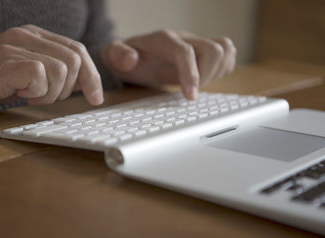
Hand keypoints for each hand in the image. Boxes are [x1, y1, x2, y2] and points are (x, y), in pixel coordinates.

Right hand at [0, 25, 103, 117]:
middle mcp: (27, 36)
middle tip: (47, 97)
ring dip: (51, 93)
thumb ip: (53, 70)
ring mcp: (16, 46)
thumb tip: (84, 83)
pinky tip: (22, 94)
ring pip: (61, 70)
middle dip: (71, 87)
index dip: (92, 76)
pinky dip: (37, 93)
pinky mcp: (7, 62)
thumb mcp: (27, 72)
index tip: (97, 97)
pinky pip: (41, 77)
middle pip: (75, 60)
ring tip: (30, 96)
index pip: (77, 50)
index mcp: (35, 35)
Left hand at [101, 29, 236, 99]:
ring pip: (225, 49)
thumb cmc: (123, 57)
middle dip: (207, 76)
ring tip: (198, 85)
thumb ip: (117, 55)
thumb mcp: (112, 55)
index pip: (185, 52)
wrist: (131, 53)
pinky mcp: (202, 51)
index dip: (191, 75)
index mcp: (162, 39)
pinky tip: (205, 79)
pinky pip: (227, 54)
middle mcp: (183, 38)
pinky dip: (223, 69)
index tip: (190, 97)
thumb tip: (131, 60)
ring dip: (217, 72)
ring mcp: (195, 43)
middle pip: (214, 49)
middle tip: (191, 92)